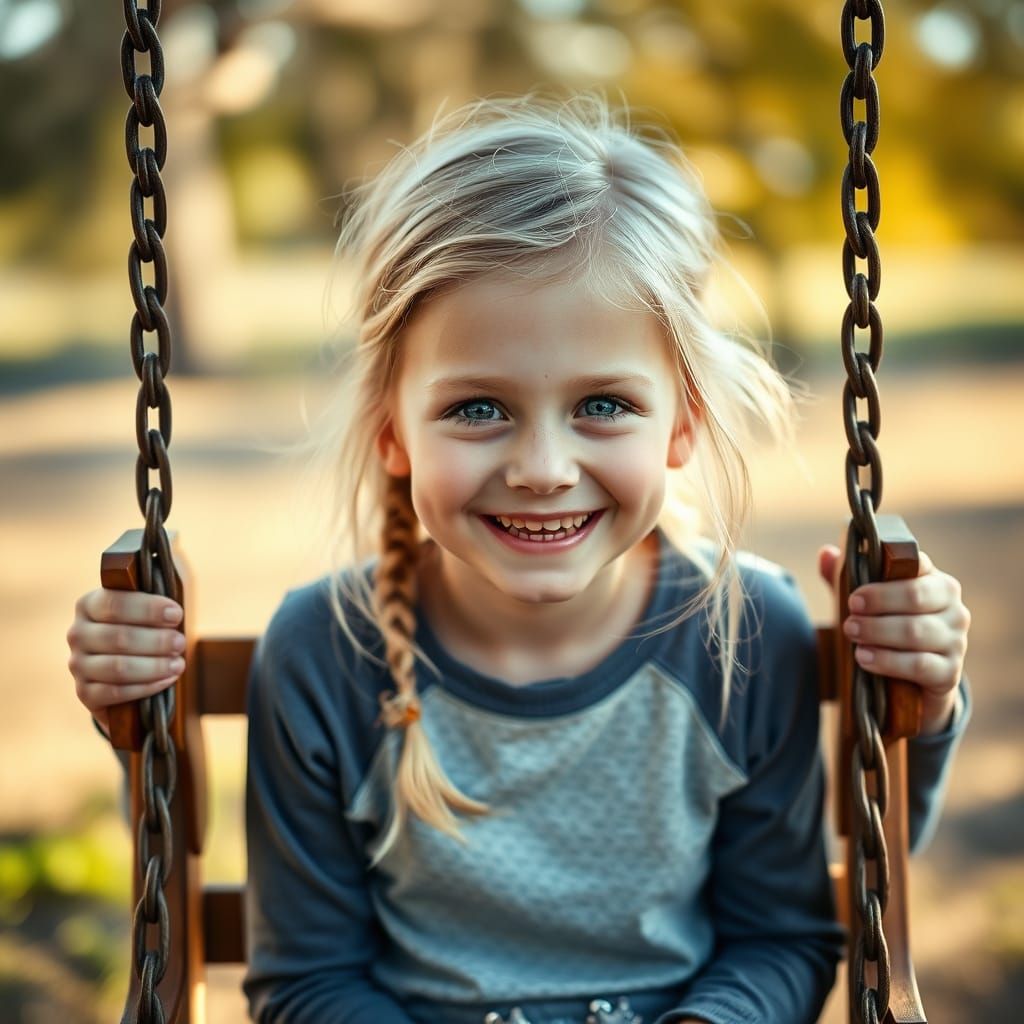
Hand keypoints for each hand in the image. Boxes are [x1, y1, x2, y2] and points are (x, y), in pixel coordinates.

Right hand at [66, 588, 185, 736]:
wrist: (128, 665)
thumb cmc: (144, 626)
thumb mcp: (148, 607)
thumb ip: (156, 598)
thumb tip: (171, 607)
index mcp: (89, 605)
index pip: (115, 605)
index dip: (148, 610)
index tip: (176, 615)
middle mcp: (78, 634)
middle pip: (119, 638)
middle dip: (156, 641)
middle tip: (180, 643)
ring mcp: (78, 665)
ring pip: (118, 667)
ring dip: (154, 666)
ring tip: (178, 664)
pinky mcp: (85, 693)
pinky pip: (115, 692)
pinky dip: (146, 687)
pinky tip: (167, 680)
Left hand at [818, 545, 969, 734]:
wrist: (913, 684)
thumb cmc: (887, 630)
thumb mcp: (867, 605)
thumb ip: (846, 578)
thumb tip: (826, 553)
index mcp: (935, 582)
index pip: (917, 563)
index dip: (887, 569)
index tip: (856, 592)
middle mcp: (953, 608)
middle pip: (916, 595)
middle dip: (879, 602)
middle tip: (850, 611)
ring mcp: (955, 641)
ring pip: (916, 631)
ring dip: (878, 631)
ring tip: (852, 633)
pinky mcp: (950, 673)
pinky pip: (919, 665)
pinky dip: (888, 661)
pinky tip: (864, 658)